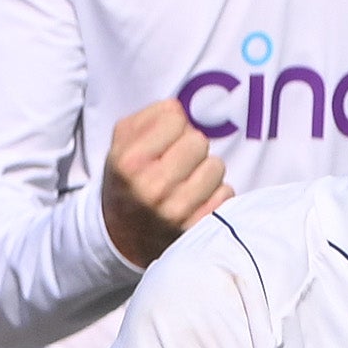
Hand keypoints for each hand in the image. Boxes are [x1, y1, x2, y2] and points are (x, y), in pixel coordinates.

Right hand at [98, 97, 229, 267]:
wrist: (123, 236)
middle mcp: (152, 188)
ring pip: (217, 166)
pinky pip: (226, 193)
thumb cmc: (128, 180)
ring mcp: (177, 212)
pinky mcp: (197, 228)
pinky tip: (195, 202)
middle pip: (199, 140)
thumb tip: (182, 111)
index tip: (162, 143)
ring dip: (206, 171)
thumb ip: (150, 117)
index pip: (175, 117)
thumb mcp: (121, 143)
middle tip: (176, 164)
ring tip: (186, 183)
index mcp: (130, 163)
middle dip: (190, 149)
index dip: (171, 126)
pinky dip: (215, 195)